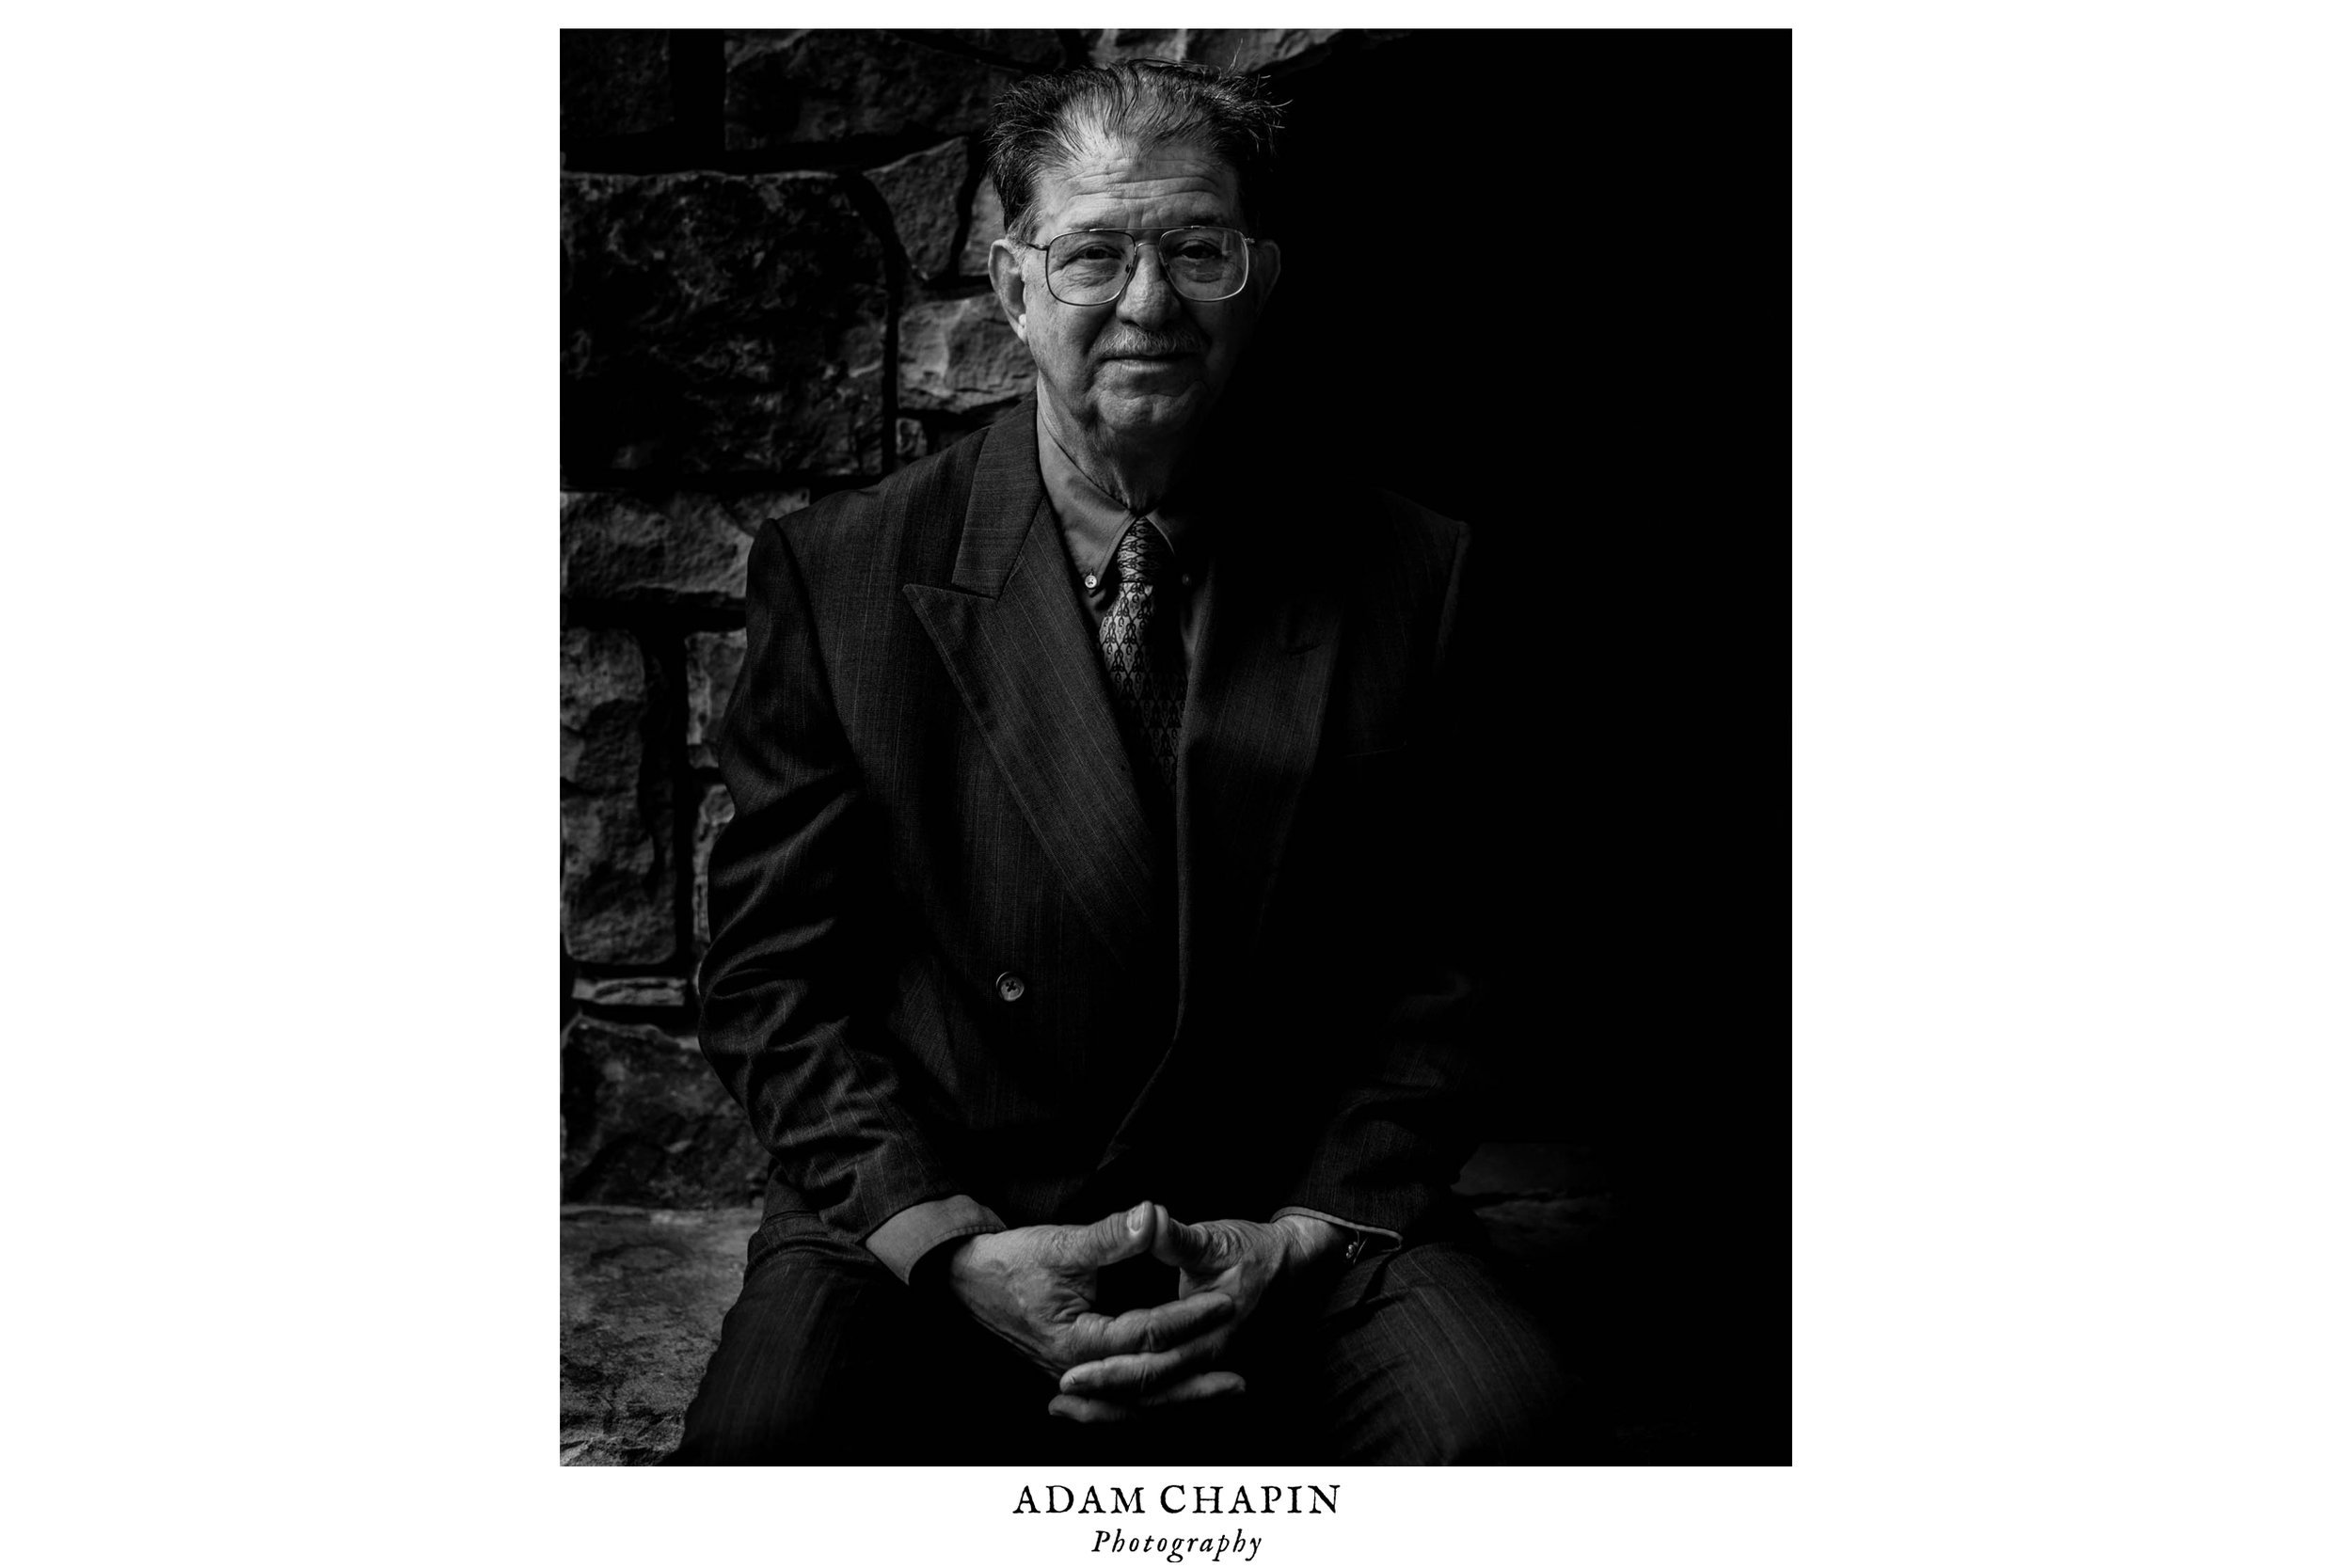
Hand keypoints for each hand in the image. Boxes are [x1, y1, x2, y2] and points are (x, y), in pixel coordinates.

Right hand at [943, 1201, 1237, 1401]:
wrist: (967, 1280)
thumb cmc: (1012, 1261)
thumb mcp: (1063, 1243)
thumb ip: (1112, 1235)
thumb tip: (1152, 1215)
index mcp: (1077, 1341)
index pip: (1145, 1335)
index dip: (1187, 1319)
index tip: (1225, 1303)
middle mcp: (1075, 1371)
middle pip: (1146, 1387)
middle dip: (1195, 1383)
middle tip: (1239, 1380)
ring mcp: (1072, 1379)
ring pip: (1134, 1404)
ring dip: (1180, 1400)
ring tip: (1224, 1394)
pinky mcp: (1072, 1375)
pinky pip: (1118, 1401)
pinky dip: (1150, 1403)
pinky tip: (1177, 1401)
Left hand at [1048, 1210, 1346, 1422]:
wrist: (1289, 1263)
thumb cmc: (1253, 1250)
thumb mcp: (1214, 1239)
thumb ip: (1176, 1237)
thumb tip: (1149, 1218)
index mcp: (1208, 1335)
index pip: (1150, 1365)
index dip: (1108, 1371)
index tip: (1069, 1373)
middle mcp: (1206, 1359)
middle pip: (1146, 1392)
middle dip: (1100, 1398)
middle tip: (1058, 1399)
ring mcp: (1204, 1365)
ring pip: (1152, 1402)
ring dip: (1109, 1409)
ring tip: (1066, 1411)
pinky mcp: (1199, 1362)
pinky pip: (1161, 1394)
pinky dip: (1128, 1402)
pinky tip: (1099, 1402)